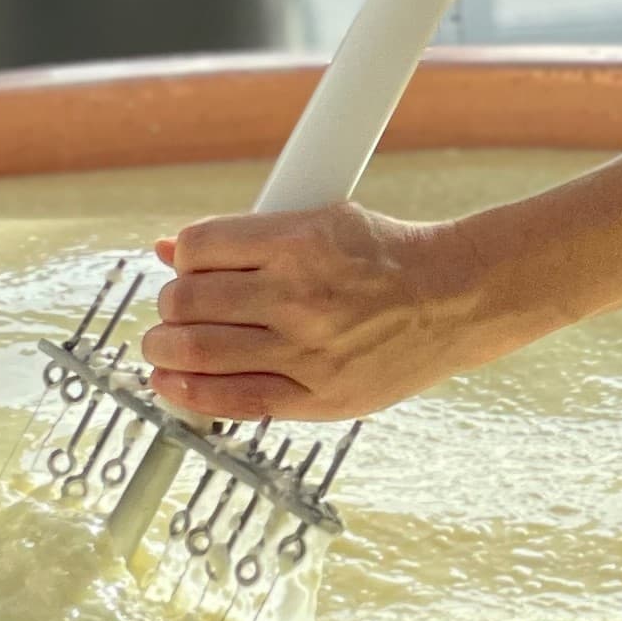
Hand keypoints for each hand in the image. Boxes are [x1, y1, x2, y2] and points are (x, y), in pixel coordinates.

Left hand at [146, 202, 490, 422]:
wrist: (456, 298)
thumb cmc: (389, 258)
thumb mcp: (320, 220)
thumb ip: (246, 238)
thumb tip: (173, 249)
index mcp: (298, 240)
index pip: (200, 248)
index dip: (183, 259)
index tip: (187, 269)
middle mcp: (297, 295)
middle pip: (187, 302)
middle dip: (168, 308)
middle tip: (173, 313)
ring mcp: (306, 350)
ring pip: (197, 351)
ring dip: (165, 350)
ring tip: (164, 347)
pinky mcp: (319, 396)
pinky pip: (234, 400)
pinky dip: (188, 395)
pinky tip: (171, 386)